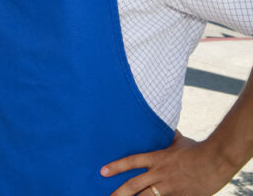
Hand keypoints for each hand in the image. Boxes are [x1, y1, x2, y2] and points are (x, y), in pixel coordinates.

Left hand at [101, 130, 237, 194]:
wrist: (216, 160)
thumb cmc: (198, 149)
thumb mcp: (179, 141)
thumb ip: (168, 138)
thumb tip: (165, 128)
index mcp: (157, 158)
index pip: (131, 162)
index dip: (116, 167)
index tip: (102, 172)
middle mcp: (160, 174)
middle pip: (134, 185)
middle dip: (119, 193)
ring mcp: (169, 187)